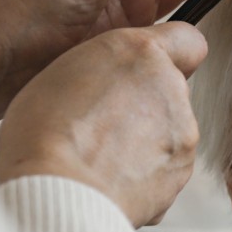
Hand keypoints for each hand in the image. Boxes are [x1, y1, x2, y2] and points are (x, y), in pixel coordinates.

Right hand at [0, 23, 207, 226]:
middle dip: (147, 104)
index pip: (186, 39)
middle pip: (171, 90)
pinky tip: (112, 178)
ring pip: (170, 129)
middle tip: (105, 123)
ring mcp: (183, 131)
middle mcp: (171, 88)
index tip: (151, 69)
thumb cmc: (45, 133)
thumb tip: (118, 84)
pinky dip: (146, 171)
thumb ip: (107, 70)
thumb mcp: (63, 72)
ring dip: (146, 139)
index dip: (170, 55)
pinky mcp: (183, 169)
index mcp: (140, 54)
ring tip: (102, 156)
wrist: (60, 191)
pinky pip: (166, 166)